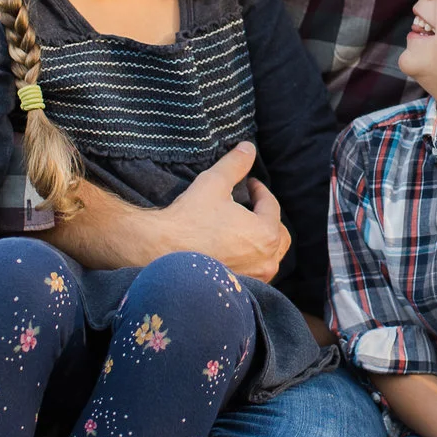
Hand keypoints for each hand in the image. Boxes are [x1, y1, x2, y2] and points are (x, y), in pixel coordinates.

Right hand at [163, 143, 289, 281]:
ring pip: (269, 255)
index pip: (271, 205)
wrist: (159, 252)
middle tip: (250, 205)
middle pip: (278, 234)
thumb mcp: (214, 183)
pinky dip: (251, 259)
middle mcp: (267, 260)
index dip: (259, 190)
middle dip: (266, 217)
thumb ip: (235, 164)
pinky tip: (234, 250)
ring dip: (261, 239)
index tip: (249, 183)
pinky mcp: (241, 290)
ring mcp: (255, 278)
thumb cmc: (189, 218)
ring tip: (243, 227)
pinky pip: (256, 272)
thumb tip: (248, 147)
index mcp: (266, 233)